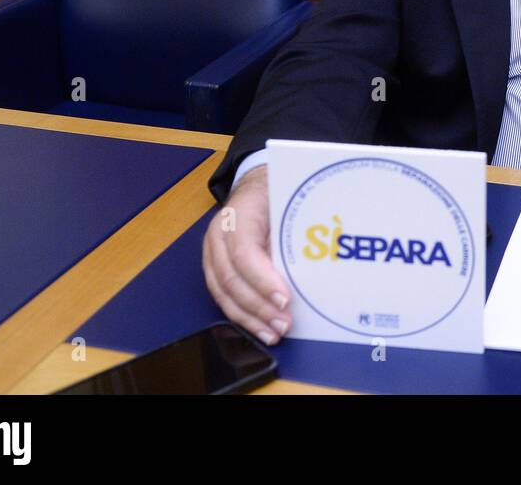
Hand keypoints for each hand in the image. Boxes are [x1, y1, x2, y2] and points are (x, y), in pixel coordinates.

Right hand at [202, 165, 290, 344]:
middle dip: (259, 307)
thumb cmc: (274, 194)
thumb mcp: (286, 205)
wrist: (254, 185)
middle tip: (284, 324)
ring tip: (273, 333)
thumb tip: (310, 270)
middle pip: (232, 279)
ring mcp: (211, 253)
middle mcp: (217, 236)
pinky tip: (259, 327)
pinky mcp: (213, 267)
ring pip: (223, 293)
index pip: (244, 253)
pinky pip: (222, 296)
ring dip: (250, 318)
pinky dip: (242, 316)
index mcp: (236, 216)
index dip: (263, 280)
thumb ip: (290, 235)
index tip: (285, 299)